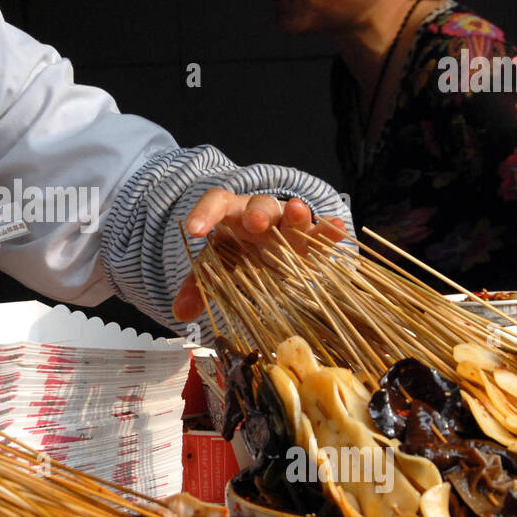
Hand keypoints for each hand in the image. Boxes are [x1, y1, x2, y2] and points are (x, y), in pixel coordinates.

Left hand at [171, 191, 347, 321]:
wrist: (264, 249)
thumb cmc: (236, 253)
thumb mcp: (216, 265)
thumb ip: (197, 285)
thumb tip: (179, 312)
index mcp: (231, 215)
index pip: (216, 204)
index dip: (204, 213)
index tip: (194, 231)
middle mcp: (260, 214)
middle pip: (259, 205)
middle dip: (257, 213)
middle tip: (255, 224)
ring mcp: (287, 225)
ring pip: (290, 214)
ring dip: (295, 214)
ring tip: (298, 212)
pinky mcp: (309, 240)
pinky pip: (320, 232)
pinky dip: (328, 230)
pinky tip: (338, 229)